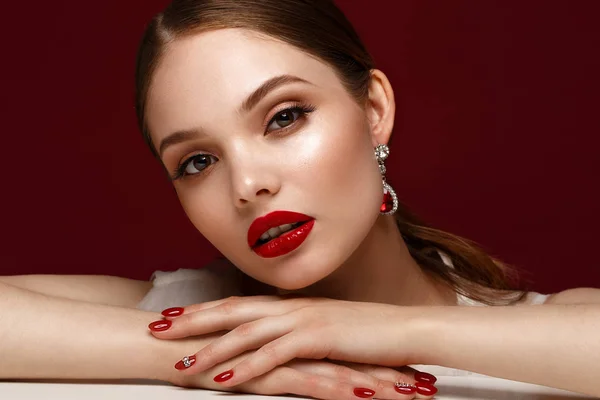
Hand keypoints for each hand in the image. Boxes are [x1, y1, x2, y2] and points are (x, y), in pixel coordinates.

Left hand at [150, 296, 435, 396]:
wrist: (402, 328)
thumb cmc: (364, 333)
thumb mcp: (324, 330)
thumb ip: (296, 332)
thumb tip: (274, 340)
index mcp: (288, 305)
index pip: (237, 303)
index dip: (204, 309)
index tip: (174, 314)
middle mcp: (289, 307)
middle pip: (231, 311)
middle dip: (192, 320)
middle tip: (156, 327)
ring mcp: (302, 321)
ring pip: (245, 333)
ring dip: (210, 349)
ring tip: (180, 363)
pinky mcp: (316, 339)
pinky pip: (273, 355)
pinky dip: (245, 368)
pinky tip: (223, 381)